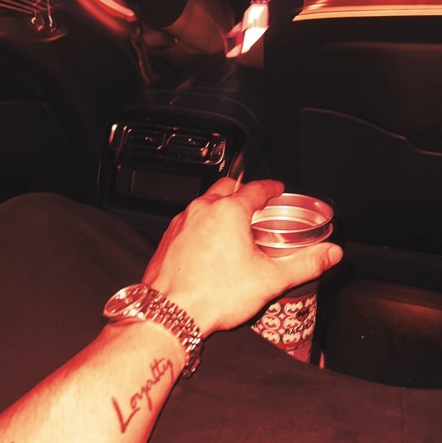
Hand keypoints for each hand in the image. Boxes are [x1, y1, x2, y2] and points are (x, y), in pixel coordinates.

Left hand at [143, 178, 342, 336]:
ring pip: (205, 202)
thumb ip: (305, 264)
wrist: (171, 313)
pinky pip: (189, 219)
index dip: (270, 187)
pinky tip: (209, 242)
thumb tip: (330, 254)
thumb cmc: (214, 295)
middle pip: (227, 187)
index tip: (275, 189)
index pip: (256, 189)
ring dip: (221, 205)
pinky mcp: (169, 236)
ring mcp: (182, 221)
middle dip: (243, 190)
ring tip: (234, 223)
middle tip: (255, 203)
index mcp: (229, 212)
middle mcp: (203, 210)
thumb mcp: (269, 279)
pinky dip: (203, 221)